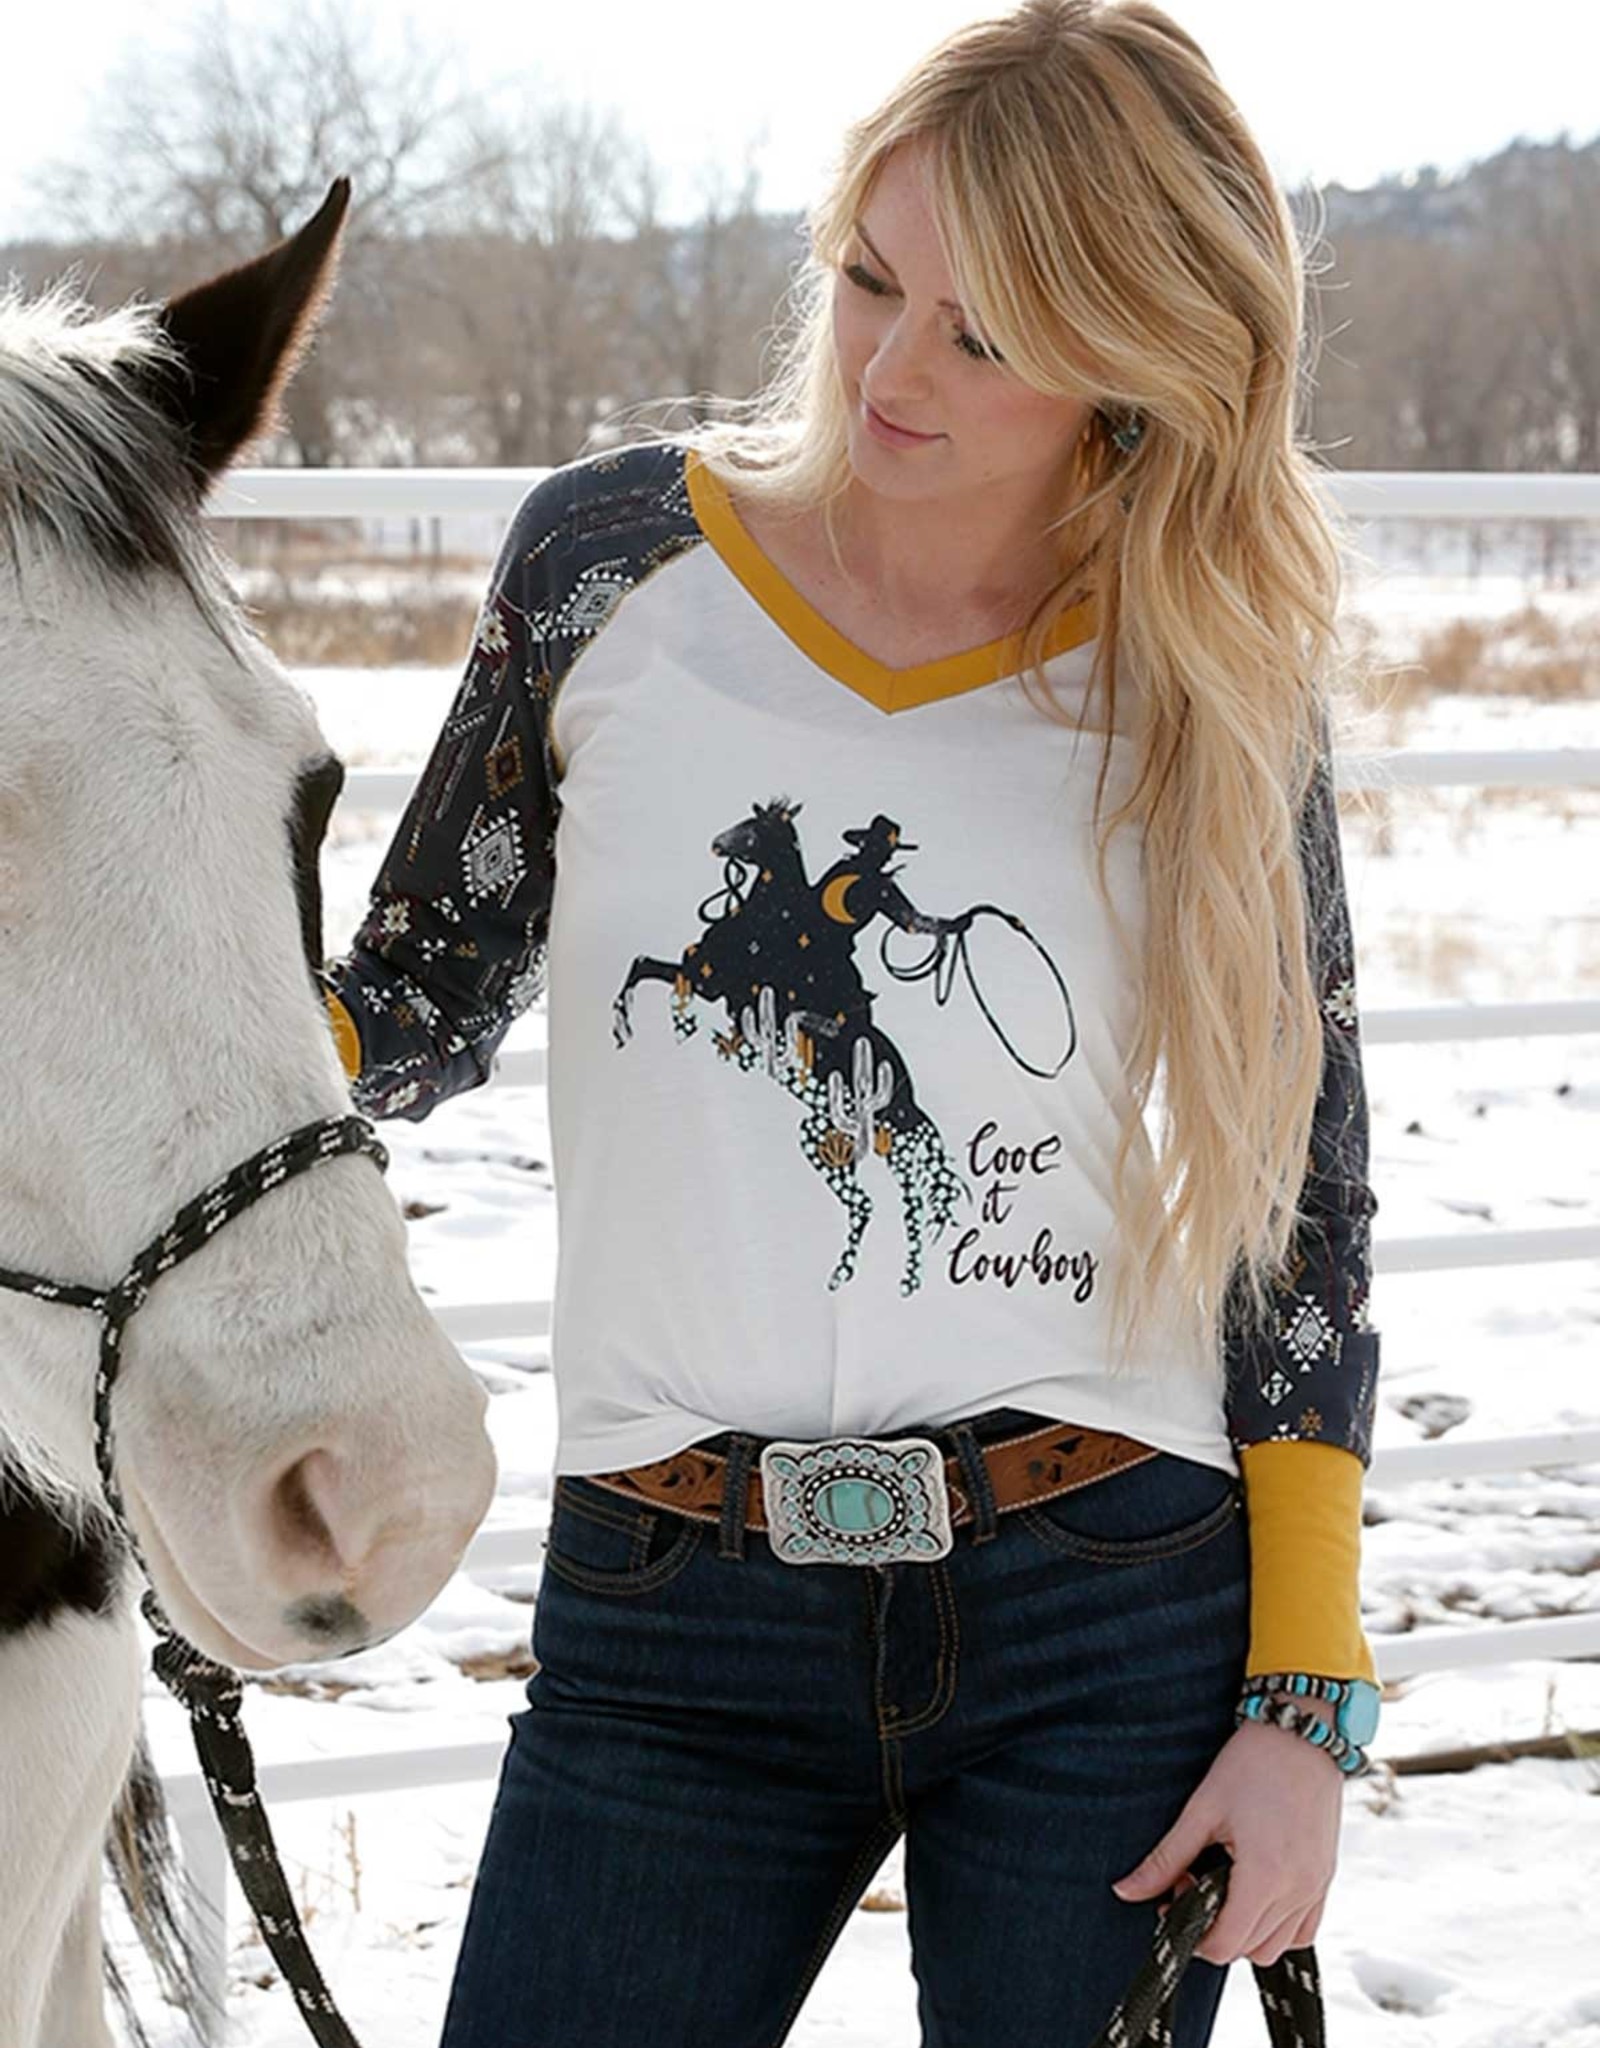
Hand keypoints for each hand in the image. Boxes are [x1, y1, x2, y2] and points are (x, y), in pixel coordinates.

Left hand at [1109, 1714, 1343, 1964]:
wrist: (1303, 1731)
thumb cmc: (1252, 1763)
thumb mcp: (1202, 1809)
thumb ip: (1164, 1858)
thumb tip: (1125, 1892)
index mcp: (1265, 1876)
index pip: (1224, 1945)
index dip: (1192, 1932)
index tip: (1176, 1895)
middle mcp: (1297, 1890)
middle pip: (1249, 1949)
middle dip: (1213, 1929)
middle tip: (1193, 1881)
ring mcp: (1317, 1887)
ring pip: (1277, 1946)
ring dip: (1245, 1931)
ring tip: (1223, 1884)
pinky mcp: (1326, 1877)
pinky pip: (1303, 1929)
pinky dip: (1277, 1926)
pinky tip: (1253, 1891)